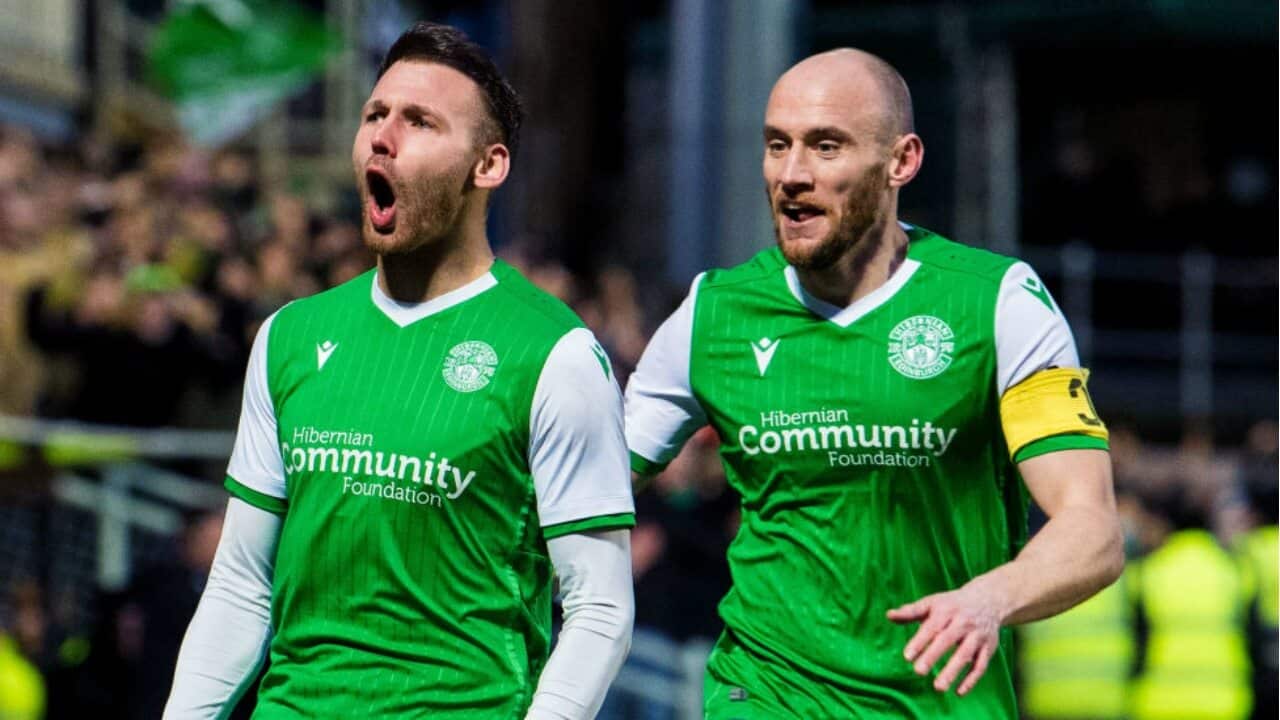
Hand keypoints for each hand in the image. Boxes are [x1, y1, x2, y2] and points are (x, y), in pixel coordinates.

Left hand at [886, 584, 1002, 695]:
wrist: (987, 600)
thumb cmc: (951, 605)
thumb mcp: (932, 603)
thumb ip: (911, 611)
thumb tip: (889, 615)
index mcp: (946, 610)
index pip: (931, 627)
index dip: (919, 642)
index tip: (907, 656)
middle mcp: (963, 622)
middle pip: (947, 639)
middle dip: (933, 655)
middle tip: (918, 672)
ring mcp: (977, 635)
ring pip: (965, 654)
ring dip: (953, 671)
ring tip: (938, 687)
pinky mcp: (988, 648)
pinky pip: (981, 665)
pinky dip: (971, 680)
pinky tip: (958, 692)